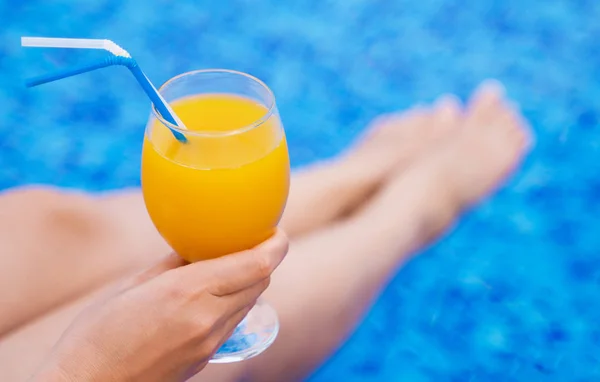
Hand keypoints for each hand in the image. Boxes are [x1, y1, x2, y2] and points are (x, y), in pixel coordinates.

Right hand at [31, 229, 288, 381]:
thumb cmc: (97, 334)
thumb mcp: (133, 286)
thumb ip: (173, 263)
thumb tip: (196, 245)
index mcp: (189, 291)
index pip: (257, 265)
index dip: (275, 244)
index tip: (276, 230)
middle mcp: (208, 318)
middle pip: (260, 282)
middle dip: (263, 259)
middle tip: (251, 241)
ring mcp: (209, 343)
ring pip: (249, 303)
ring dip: (249, 281)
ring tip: (231, 265)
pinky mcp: (205, 359)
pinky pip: (232, 323)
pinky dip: (233, 303)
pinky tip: (213, 295)